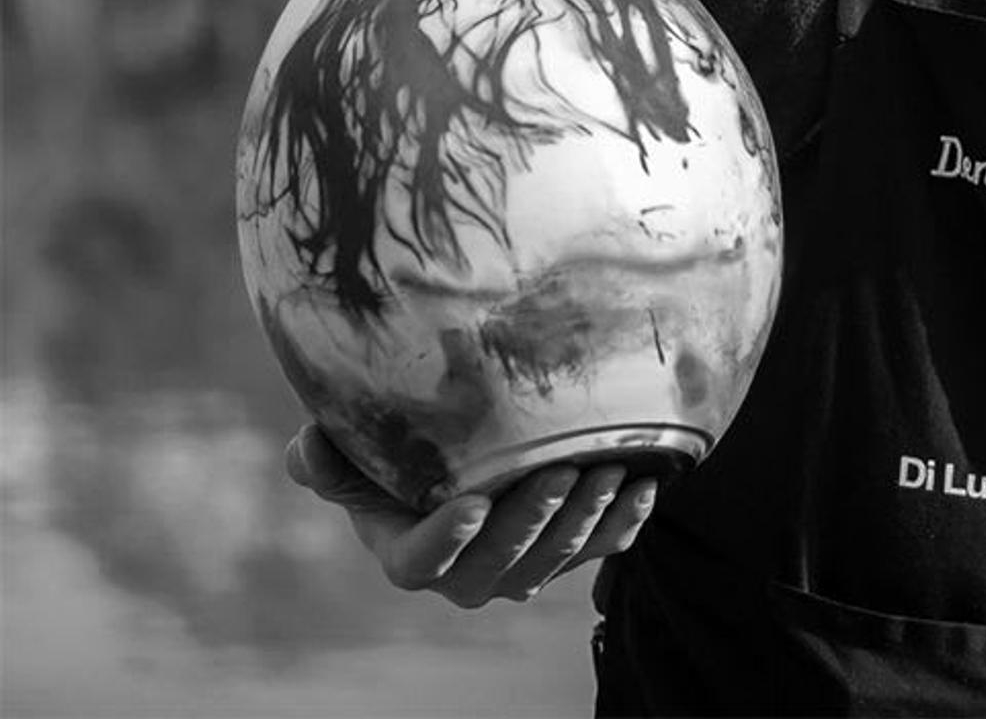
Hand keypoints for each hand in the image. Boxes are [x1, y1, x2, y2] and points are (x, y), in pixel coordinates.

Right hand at [283, 424, 660, 608]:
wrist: (466, 465)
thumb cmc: (404, 459)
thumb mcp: (364, 457)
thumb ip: (335, 458)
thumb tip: (308, 440)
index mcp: (410, 552)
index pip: (420, 564)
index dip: (446, 539)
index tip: (472, 503)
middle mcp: (468, 575)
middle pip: (501, 563)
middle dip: (534, 519)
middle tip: (562, 469)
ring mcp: (523, 569)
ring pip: (556, 558)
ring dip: (586, 517)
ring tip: (611, 469)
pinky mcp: (569, 554)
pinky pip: (601, 550)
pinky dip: (625, 522)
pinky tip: (646, 486)